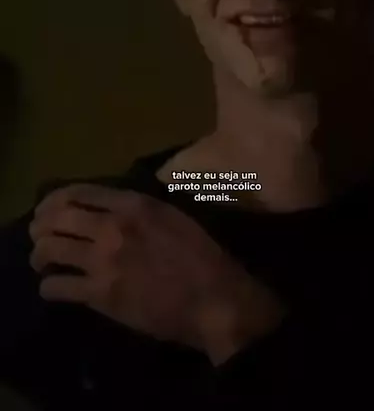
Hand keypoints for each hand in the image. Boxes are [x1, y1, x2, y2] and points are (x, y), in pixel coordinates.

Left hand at [29, 184, 285, 364]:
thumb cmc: (202, 256)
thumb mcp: (173, 217)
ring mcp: (105, 261)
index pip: (79, 192)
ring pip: (50, 249)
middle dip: (41, 224)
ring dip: (39, 254)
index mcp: (134, 204)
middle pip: (57, 217)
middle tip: (40, 234)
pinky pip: (57, 287)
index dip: (55, 199)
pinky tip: (55, 288)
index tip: (50, 208)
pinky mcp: (102, 295)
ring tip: (43, 261)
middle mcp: (113, 227)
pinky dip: (50, 287)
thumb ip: (139, 209)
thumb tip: (109, 208)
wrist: (214, 299)